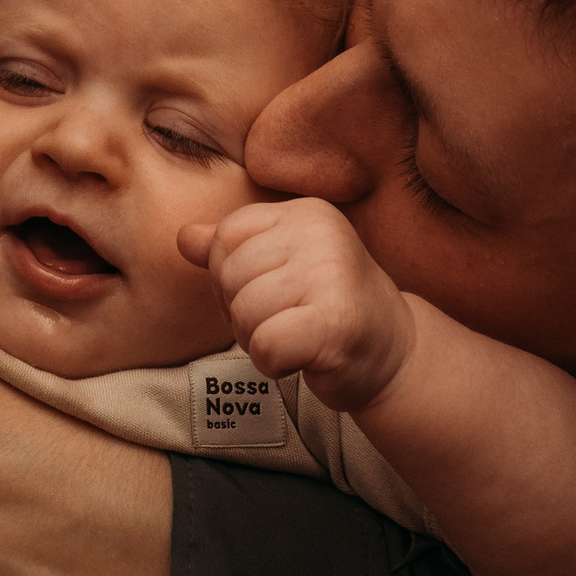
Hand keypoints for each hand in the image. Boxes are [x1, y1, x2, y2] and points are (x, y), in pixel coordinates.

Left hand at [177, 198, 416, 413]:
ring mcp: (333, 275)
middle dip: (242, 312)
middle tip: (284, 322)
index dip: (229, 277)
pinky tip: (301, 358)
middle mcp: (323, 233)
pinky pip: (265, 345)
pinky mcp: (336, 322)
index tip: (268, 294)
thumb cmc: (327, 307)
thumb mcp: (281, 266)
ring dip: (258, 340)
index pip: (226, 237)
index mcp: (306, 212)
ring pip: (244, 313)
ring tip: (295, 337)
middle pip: (230, 275)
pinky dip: (272, 364)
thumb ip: (232, 249)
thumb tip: (183, 237)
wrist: (392, 354)